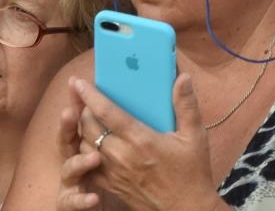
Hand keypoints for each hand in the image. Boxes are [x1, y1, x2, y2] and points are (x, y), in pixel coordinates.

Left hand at [66, 75, 218, 210]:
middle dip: (82, 110)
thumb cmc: (191, 172)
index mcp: (142, 140)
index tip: (79, 82)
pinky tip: (90, 143)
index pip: (107, 113)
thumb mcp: (195, 136)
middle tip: (84, 97)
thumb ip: (186, 105)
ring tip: (86, 118)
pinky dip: (84, 151)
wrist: (184, 208)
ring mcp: (114, 172)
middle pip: (89, 128)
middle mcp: (123, 155)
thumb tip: (183, 77)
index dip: (90, 96)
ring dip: (81, 130)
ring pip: (84, 146)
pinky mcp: (111, 185)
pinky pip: (87, 166)